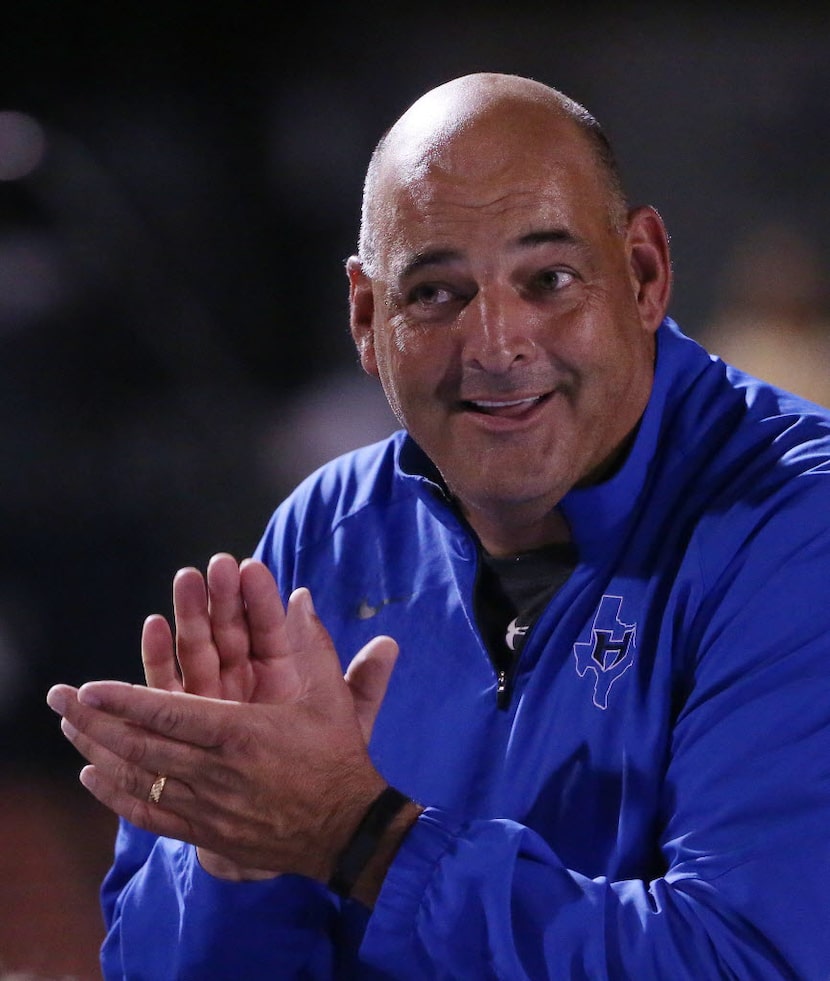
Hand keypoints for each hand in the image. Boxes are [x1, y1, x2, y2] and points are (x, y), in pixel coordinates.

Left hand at [47, 584, 399, 884]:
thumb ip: (313, 645)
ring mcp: (207, 806)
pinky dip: (116, 795)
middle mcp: (215, 771)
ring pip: (139, 778)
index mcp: (241, 734)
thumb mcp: (330, 698)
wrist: (347, 830)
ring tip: (67, 729)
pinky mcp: (206, 832)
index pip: (170, 714)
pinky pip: (150, 814)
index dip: (125, 700)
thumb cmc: (337, 758)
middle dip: (95, 721)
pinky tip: (92, 776)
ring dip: (98, 751)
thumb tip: (300, 596)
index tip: (89, 687)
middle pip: (141, 746)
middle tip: (58, 700)